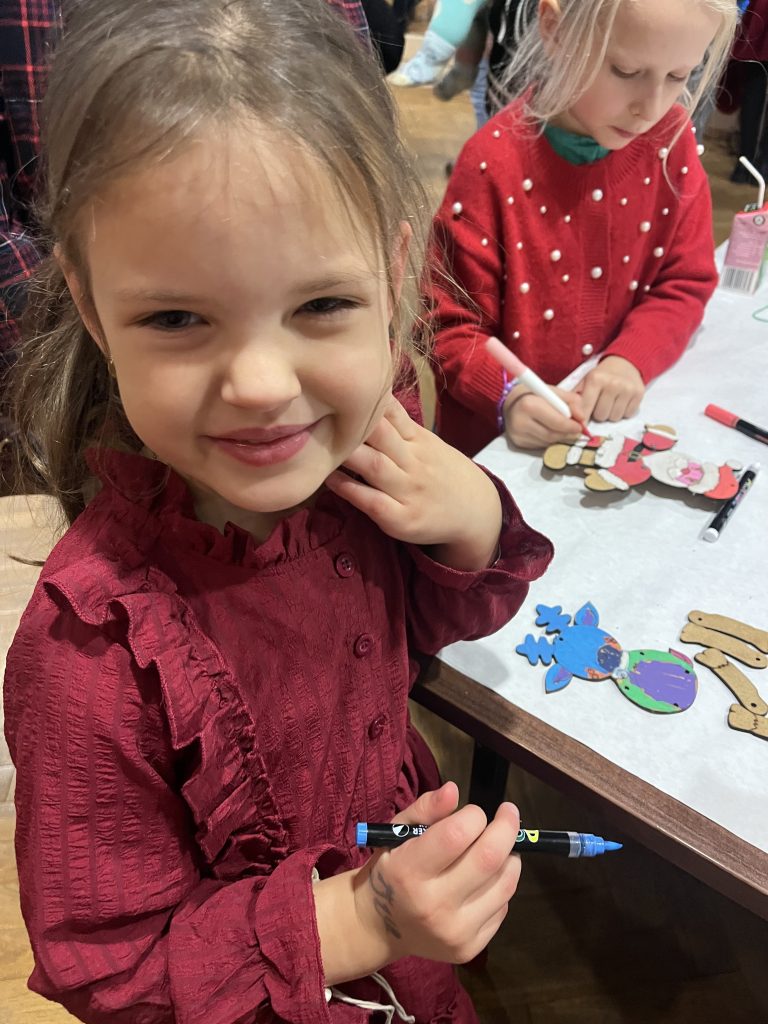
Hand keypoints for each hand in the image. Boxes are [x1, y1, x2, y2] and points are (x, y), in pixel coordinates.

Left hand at [325, 396, 501, 570]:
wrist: (477, 513)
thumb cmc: (444, 475)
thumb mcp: (429, 444)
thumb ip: (399, 424)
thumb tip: (369, 395)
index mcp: (419, 440)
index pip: (392, 413)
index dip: (366, 400)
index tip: (339, 386)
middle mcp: (414, 462)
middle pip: (381, 436)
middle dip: (352, 424)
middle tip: (319, 412)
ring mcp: (408, 491)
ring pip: (374, 466)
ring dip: (346, 454)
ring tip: (317, 444)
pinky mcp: (402, 519)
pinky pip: (372, 502)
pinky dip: (349, 490)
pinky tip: (330, 480)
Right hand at [354, 783, 521, 966]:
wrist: (379, 927)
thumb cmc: (390, 869)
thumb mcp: (396, 832)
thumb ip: (426, 809)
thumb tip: (454, 790)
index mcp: (408, 871)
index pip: (457, 834)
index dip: (474, 815)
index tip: (474, 812)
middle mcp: (432, 905)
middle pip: (489, 859)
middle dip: (506, 828)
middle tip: (509, 813)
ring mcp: (454, 932)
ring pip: (504, 884)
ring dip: (509, 857)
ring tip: (499, 847)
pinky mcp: (469, 949)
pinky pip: (502, 908)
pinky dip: (500, 886)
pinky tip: (485, 879)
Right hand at [503, 384, 585, 449]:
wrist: (510, 402)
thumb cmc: (534, 394)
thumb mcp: (553, 391)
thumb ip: (571, 401)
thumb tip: (582, 418)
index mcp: (529, 404)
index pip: (557, 422)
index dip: (572, 426)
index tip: (580, 426)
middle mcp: (521, 421)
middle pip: (553, 435)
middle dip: (568, 434)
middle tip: (576, 430)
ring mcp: (518, 435)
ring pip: (548, 443)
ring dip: (560, 438)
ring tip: (564, 430)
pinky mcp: (518, 443)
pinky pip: (541, 445)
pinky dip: (550, 440)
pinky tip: (551, 432)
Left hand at [577, 356, 644, 422]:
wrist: (625, 362)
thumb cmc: (601, 375)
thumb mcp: (585, 381)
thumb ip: (576, 397)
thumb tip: (569, 416)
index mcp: (596, 379)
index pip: (585, 408)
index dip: (582, 418)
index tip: (581, 425)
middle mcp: (613, 383)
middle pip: (601, 416)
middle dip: (598, 414)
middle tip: (600, 404)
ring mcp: (627, 389)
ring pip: (614, 418)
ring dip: (611, 414)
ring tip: (611, 402)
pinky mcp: (639, 393)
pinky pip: (628, 415)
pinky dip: (623, 412)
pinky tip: (621, 401)